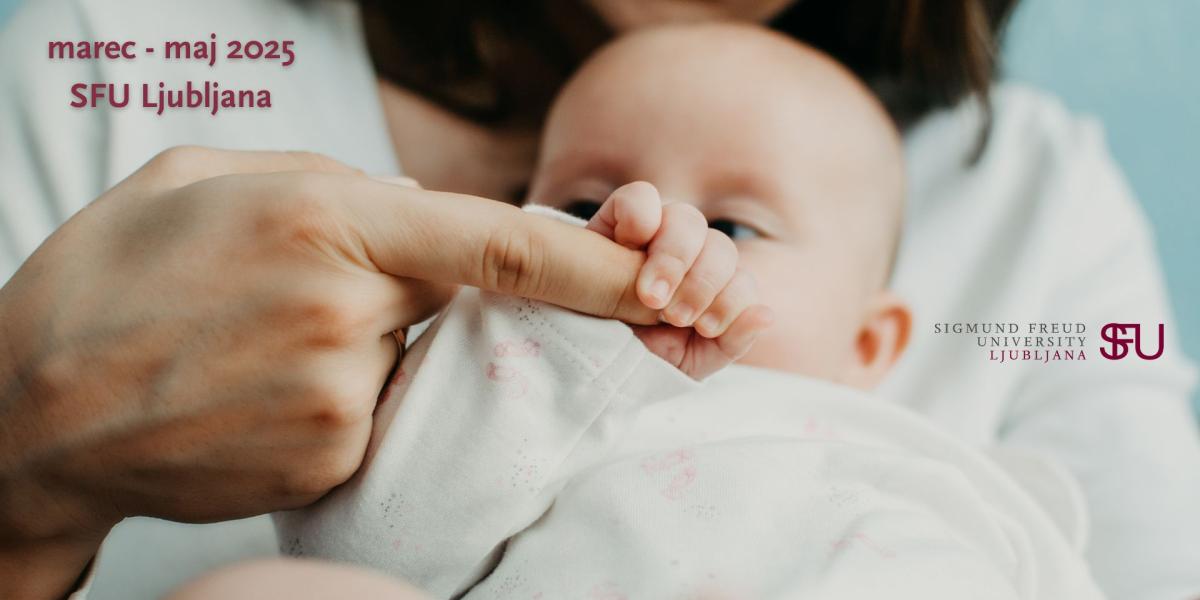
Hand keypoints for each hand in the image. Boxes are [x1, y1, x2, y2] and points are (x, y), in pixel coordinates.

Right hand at [0, 147, 658, 597]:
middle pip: (451, 299)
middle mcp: (349, 317)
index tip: (670, 279)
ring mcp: (342, 401)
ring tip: (254, 340)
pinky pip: (369, 412)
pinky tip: (253, 387)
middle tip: (301, 296)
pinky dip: (332, 392)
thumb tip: (418, 213)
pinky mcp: (329, 462)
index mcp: (330, 224)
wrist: (30, 410)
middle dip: (412, 293)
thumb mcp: (209, 177)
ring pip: (404, 357)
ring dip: (358, 341)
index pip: (506, 249)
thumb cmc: (112, 277)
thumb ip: (333, 181)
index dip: (602, 268)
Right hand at [585, 182, 773, 378]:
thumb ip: (729, 343)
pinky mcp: (616, 218)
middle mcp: (687, 256)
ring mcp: (652, 233)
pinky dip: (643, 216)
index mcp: (708, 289)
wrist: (573, 353)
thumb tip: (767, 315)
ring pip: (688, 219)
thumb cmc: (629, 358)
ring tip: (649, 295)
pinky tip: (628, 246)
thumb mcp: (683, 364)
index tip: (704, 327)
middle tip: (673, 315)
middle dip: (703, 284)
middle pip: (721, 247)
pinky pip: (641, 196)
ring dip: (675, 258)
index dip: (731, 300)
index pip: (741, 280)